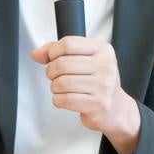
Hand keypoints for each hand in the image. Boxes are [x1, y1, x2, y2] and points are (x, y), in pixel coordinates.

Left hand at [30, 36, 139, 153]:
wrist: (116, 109)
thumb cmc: (97, 82)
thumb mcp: (84, 60)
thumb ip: (58, 52)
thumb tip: (37, 53)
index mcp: (103, 50)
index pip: (68, 44)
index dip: (53, 51)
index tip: (51, 58)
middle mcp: (105, 66)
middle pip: (62, 64)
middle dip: (51, 71)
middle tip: (55, 76)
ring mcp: (103, 86)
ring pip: (61, 83)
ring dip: (55, 87)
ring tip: (61, 88)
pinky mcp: (98, 104)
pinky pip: (65, 100)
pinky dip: (58, 100)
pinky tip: (65, 98)